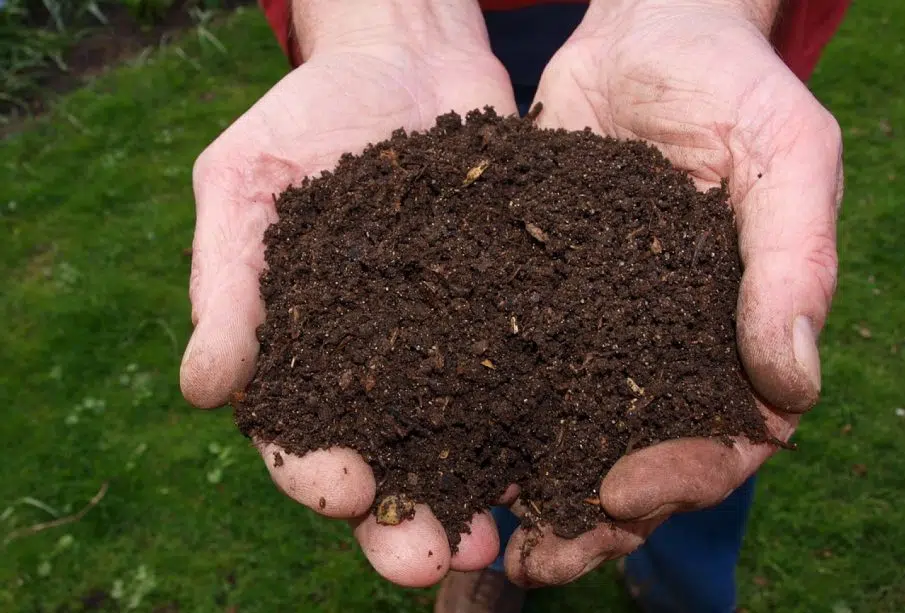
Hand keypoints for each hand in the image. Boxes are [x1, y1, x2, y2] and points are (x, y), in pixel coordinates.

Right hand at [179, 0, 516, 586]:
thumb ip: (226, 283)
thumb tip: (203, 390)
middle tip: (429, 561)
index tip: (343, 491)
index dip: (316, 472)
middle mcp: (381, 366)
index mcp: (304, 350)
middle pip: (389, 462)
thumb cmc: (306, 117)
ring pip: (464, 441)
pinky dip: (545, 422)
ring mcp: (452, 345)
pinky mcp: (514, 314)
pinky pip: (530, 376)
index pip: (299, 433)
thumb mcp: (244, 183)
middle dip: (404, 520)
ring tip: (500, 541)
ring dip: (478, 497)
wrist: (404, 59)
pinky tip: (567, 456)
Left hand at [503, 0, 842, 585]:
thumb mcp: (785, 155)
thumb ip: (795, 262)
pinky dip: (477, 416)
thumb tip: (792, 385)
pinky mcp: (531, 299)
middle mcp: (661, 348)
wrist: (642, 34)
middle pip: (635, 460)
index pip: (724, 439)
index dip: (680, 478)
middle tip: (537, 558)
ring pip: (564, 432)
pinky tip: (436, 447)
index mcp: (735, 335)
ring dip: (526, 489)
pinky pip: (506, 369)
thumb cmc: (730, 85)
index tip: (621, 493)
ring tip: (478, 533)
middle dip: (591, 517)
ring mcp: (594, 330)